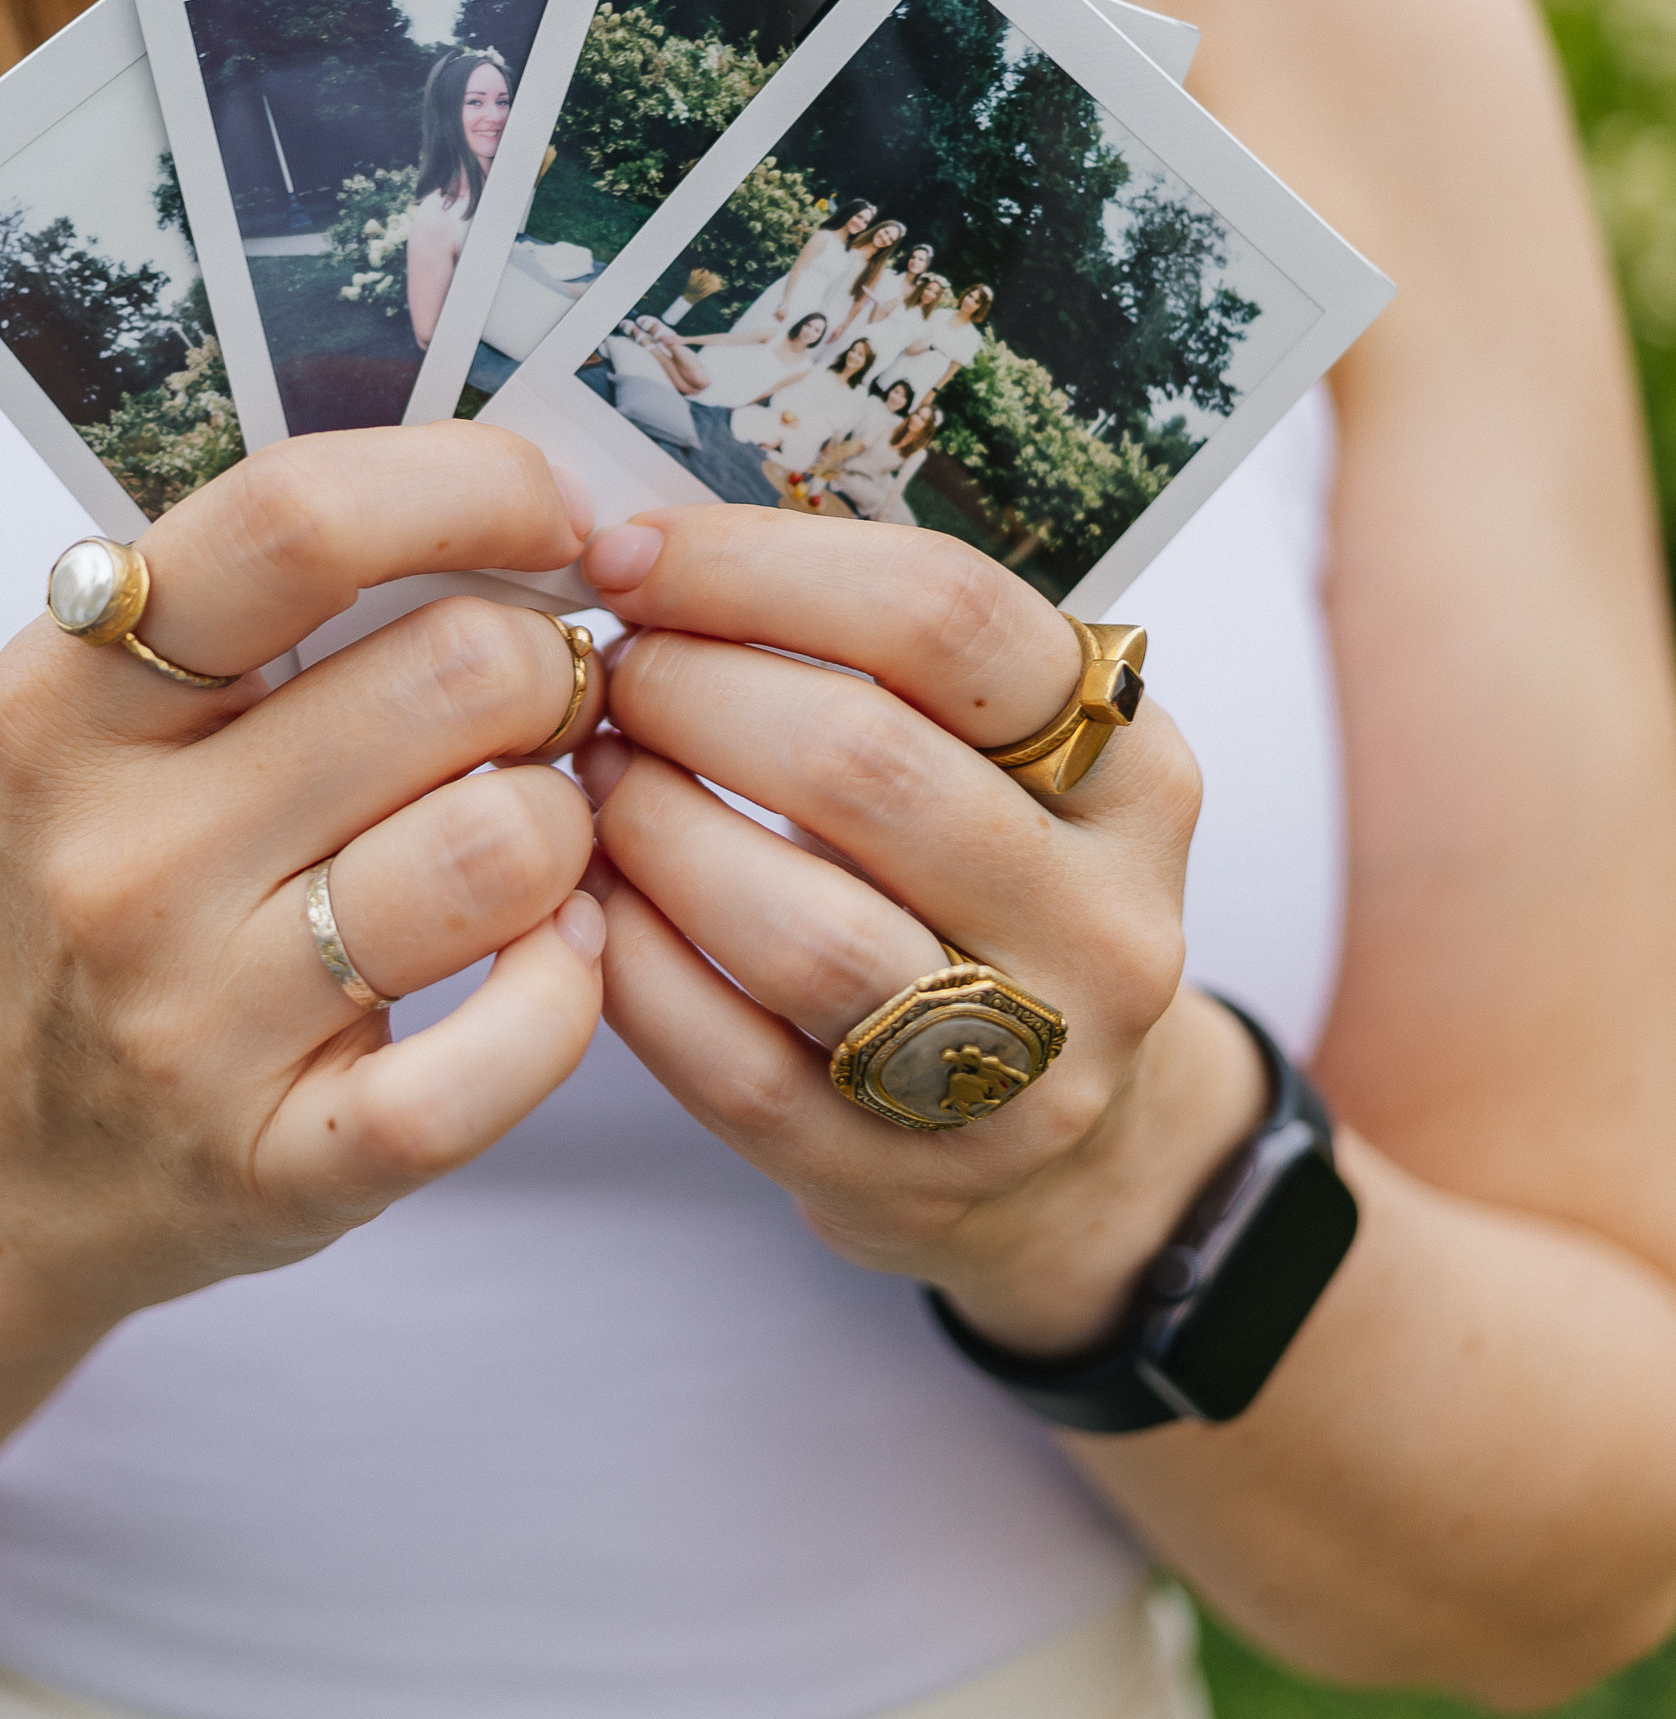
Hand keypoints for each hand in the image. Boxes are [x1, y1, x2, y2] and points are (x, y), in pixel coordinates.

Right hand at [0, 425, 607, 1331]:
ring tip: (531, 833)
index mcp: (71, 695)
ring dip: (568, 824)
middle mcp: (122, 853)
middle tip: (541, 706)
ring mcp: (197, 1018)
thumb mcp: (116, 717)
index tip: (555, 518)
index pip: (302, 521)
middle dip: (550, 669)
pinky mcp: (285, 1162)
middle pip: (456, 672)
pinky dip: (569, 993)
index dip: (478, 487)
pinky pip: (509, 1053)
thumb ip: (272, 598)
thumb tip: (515, 495)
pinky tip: (550, 960)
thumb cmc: (110, 887)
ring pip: (504, 846)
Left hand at [576, 509, 1266, 1355]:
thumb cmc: (991, 896)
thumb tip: (662, 538)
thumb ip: (885, 657)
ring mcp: (1020, 1068)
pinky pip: (730, 1062)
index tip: (634, 553)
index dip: (760, 567)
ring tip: (590, 774)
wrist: (1074, 1158)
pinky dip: (631, 963)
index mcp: (1137, 771)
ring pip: (799, 928)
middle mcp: (1104, 921)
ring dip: (652, 827)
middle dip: (693, 692)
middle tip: (608, 671)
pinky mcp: (904, 1179)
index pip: (947, 619)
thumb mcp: (1009, 762)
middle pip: (865, 765)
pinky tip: (582, 898)